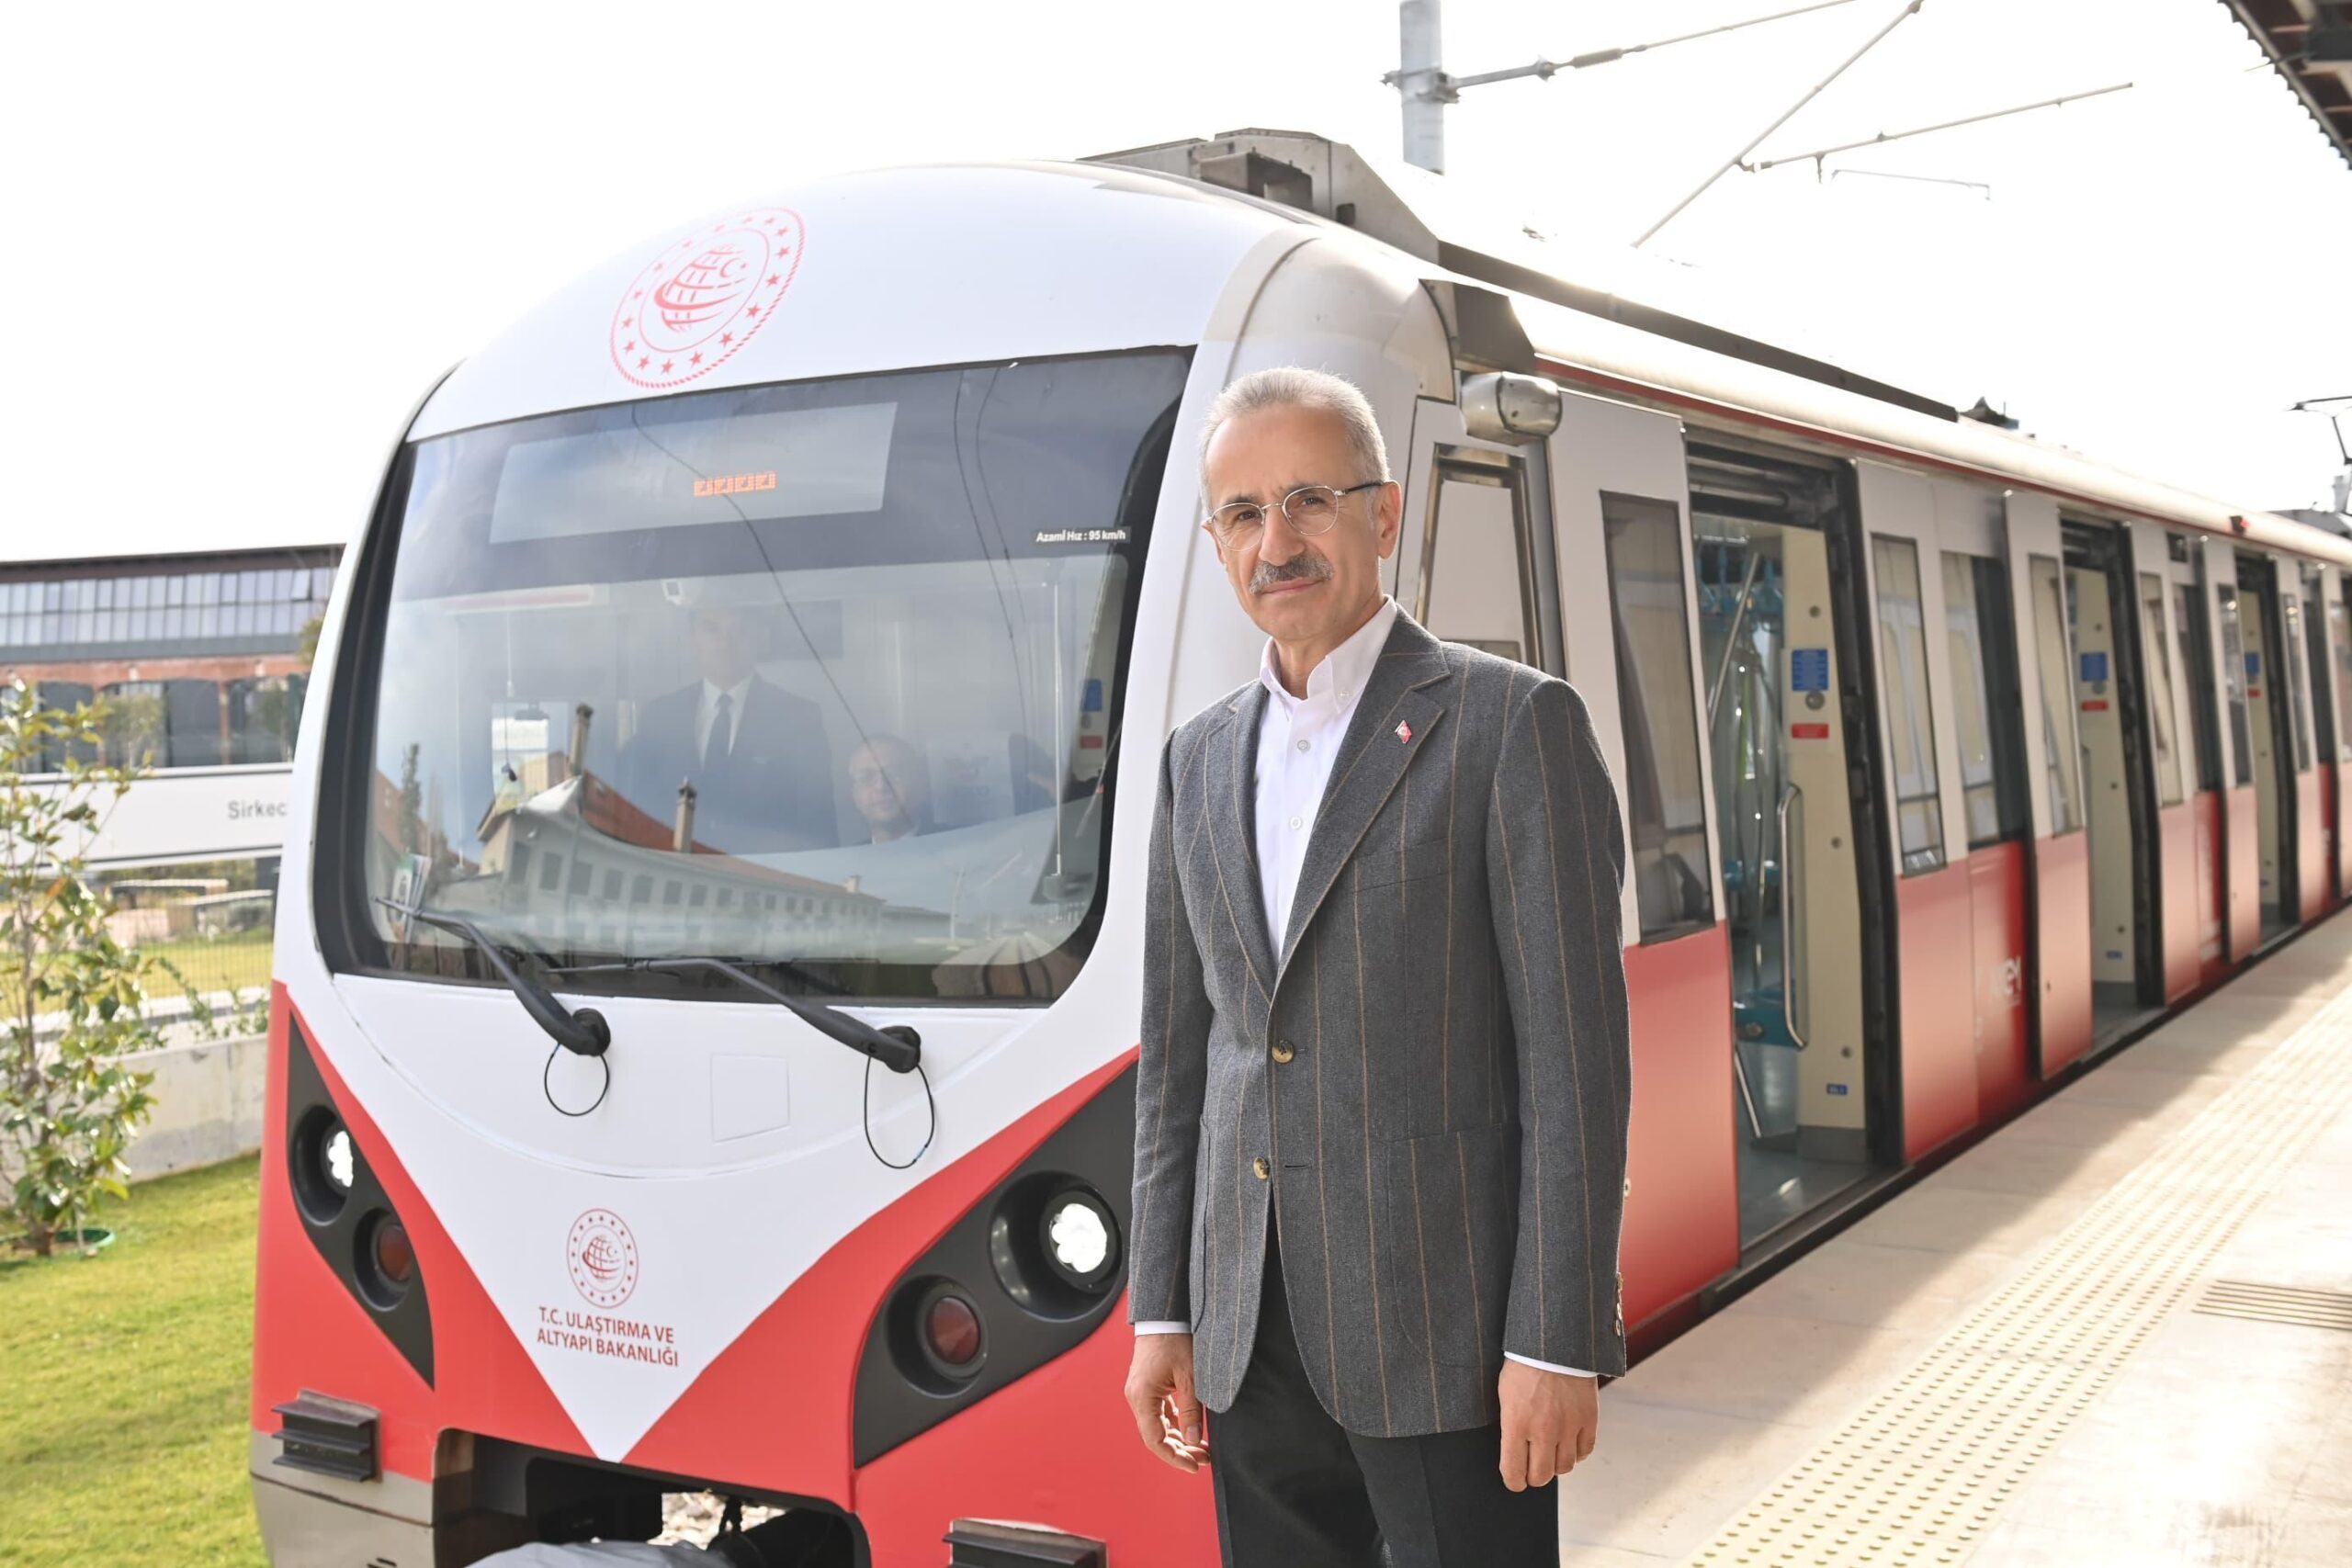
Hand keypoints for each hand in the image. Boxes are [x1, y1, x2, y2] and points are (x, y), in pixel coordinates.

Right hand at [1125, 1333, 1208, 1472]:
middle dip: (1180, 1451)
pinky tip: (1192, 1430)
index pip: (1155, 1440)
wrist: (1164, 1316)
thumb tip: (1194, 1441)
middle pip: (1156, 1436)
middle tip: (1205, 1459)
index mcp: (1142, 1397)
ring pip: (1157, 1426)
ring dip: (1178, 1439)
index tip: (1195, 1467)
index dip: (1174, 1458)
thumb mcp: (1191, 1377)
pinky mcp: (1147, 1387)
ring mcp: (1140, 1393)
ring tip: (1202, 1449)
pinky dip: (1175, 1425)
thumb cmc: (1177, 1341)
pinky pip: (1159, 1414)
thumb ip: (1192, 1411)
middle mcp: (1136, 1398)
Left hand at [1498, 1359, 1597, 1490]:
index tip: (1514, 1480)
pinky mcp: (1588, 1419)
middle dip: (1533, 1476)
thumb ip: (1509, 1427)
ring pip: (1564, 1467)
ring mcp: (1568, 1426)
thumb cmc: (1523, 1366)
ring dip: (1555, 1464)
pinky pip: (1584, 1452)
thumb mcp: (1504, 1395)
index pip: (1513, 1471)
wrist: (1553, 1343)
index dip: (1513, 1482)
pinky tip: (1568, 1443)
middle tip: (1531, 1468)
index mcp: (1516, 1423)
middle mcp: (1543, 1430)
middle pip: (1540, 1476)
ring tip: (1549, 1453)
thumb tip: (1511, 1455)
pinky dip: (1576, 1453)